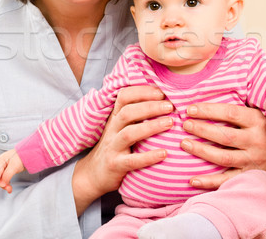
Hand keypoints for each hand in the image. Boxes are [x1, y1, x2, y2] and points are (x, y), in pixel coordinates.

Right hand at [0, 149, 24, 193]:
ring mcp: (5, 167)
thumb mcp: (14, 166)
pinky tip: (9, 187)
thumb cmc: (22, 157)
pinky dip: (7, 183)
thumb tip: (1, 184)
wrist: (30, 154)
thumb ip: (7, 175)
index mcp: (1, 160)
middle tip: (8, 189)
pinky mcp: (9, 170)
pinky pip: (5, 178)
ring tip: (10, 189)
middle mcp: (2, 164)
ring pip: (1, 178)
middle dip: (2, 184)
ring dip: (5, 185)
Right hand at [72, 85, 172, 214]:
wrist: (94, 174)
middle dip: (150, 107)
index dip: (142, 91)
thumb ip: (137, 115)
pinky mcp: (115, 166)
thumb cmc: (117, 147)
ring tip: (170, 123)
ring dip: (151, 126)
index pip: (124, 96)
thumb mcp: (122, 127)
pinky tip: (164, 153)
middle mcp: (112, 129)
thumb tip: (164, 99)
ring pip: (129, 133)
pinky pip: (131, 161)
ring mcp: (112, 148)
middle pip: (127, 112)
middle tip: (170, 106)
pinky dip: (148, 157)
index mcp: (115, 117)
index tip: (162, 92)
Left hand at [181, 103, 265, 197]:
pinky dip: (208, 181)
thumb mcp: (260, 117)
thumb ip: (239, 110)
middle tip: (184, 124)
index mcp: (258, 122)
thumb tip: (208, 94)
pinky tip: (192, 179)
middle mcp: (256, 141)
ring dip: (201, 151)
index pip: (230, 113)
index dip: (208, 110)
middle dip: (201, 129)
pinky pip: (226, 180)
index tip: (191, 109)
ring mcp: (253, 161)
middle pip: (224, 135)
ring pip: (223, 157)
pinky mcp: (250, 177)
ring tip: (184, 144)